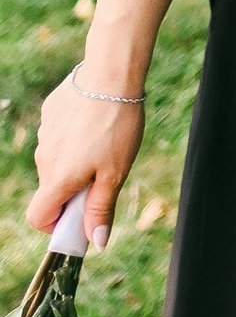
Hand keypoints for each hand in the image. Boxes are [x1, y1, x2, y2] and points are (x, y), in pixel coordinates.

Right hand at [30, 70, 141, 248]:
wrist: (112, 73)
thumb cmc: (117, 126)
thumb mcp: (115, 173)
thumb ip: (101, 209)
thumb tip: (95, 243)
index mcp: (57, 178)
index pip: (37, 217)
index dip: (54, 225)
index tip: (76, 217)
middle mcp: (43, 158)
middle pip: (51, 187)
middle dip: (72, 189)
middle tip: (103, 174)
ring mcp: (44, 133)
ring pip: (56, 160)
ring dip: (74, 161)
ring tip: (105, 141)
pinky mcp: (49, 112)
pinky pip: (59, 135)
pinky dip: (73, 136)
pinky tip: (95, 120)